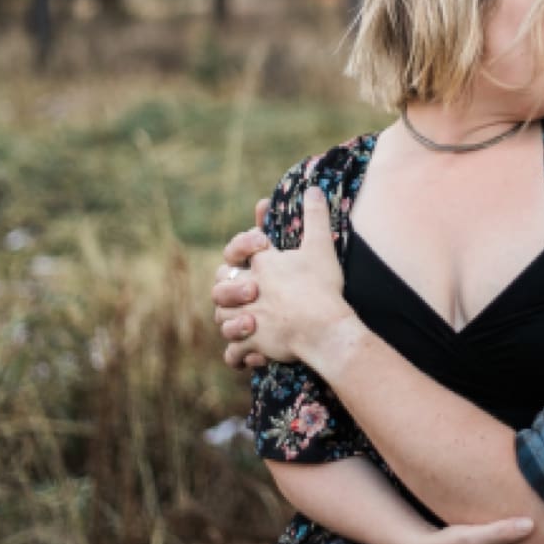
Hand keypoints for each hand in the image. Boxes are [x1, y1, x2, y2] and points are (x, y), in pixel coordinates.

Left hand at [218, 188, 353, 369]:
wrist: (323, 327)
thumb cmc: (321, 286)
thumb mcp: (320, 246)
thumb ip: (315, 216)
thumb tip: (312, 187)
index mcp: (260, 265)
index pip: (237, 249)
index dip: (243, 247)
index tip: (260, 247)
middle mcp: (247, 292)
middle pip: (220, 288)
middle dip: (228, 290)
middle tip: (249, 294)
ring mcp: (247, 320)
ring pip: (223, 321)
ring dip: (231, 322)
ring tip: (247, 324)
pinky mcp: (252, 344)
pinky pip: (234, 353)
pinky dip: (239, 355)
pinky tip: (248, 355)